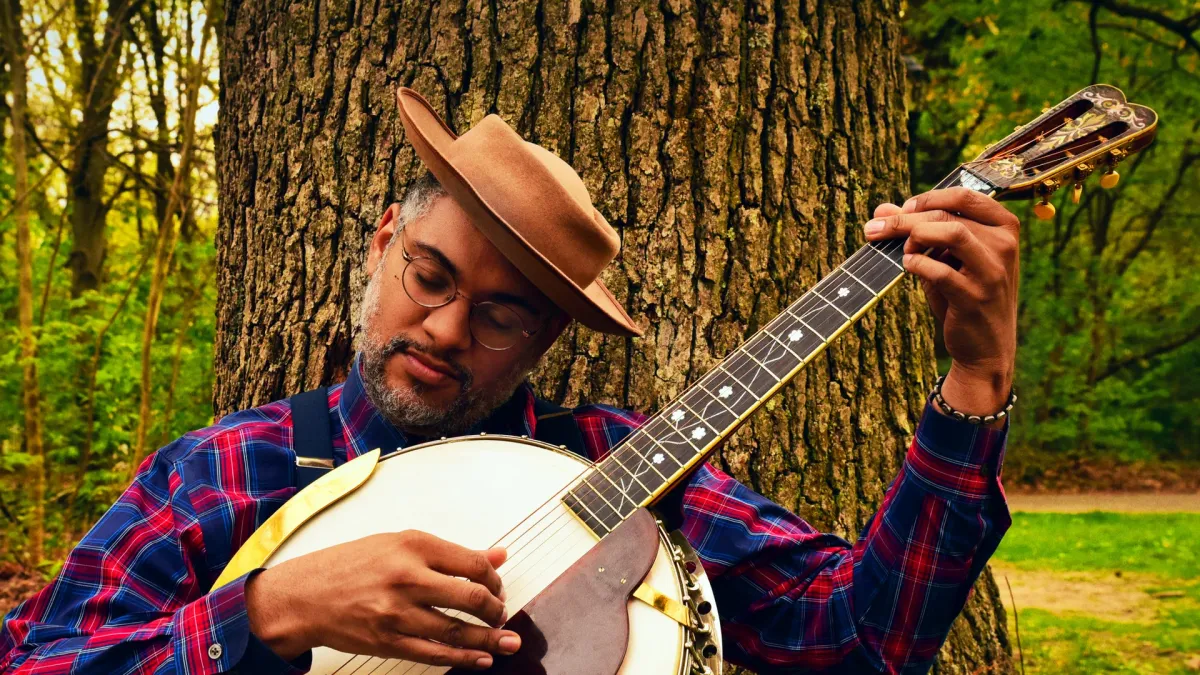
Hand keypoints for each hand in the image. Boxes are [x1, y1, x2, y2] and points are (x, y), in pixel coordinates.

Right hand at [246, 530, 519, 668]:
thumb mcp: (399, 543)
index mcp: (412, 545)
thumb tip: (497, 554)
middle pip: (471, 596)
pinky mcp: (388, 641)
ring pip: (457, 630)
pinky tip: (480, 658)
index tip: (497, 585)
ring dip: (489, 638)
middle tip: (501, 614)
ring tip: (507, 641)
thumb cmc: (348, 566)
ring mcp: (397, 612)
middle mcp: (407, 577)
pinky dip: (463, 658)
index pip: (472, 563)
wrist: (304, 595)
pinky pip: (435, 653)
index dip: (494, 578)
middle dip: (495, 609)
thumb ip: (451, 553)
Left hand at [864, 187, 1018, 422]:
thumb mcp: (944, 260)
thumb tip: (880, 210)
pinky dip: (917, 265)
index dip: (927, 198)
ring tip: (901, 250)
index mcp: (1004, 227)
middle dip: (905, 219)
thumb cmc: (963, 296)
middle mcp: (1005, 245)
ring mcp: (993, 271)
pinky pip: (941, 271)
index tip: (903, 209)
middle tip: (875, 229)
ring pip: (952, 233)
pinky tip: (908, 267)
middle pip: (948, 215)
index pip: (964, 194)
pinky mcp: (976, 297)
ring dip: (914, 236)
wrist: (985, 349)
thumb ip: (916, 232)